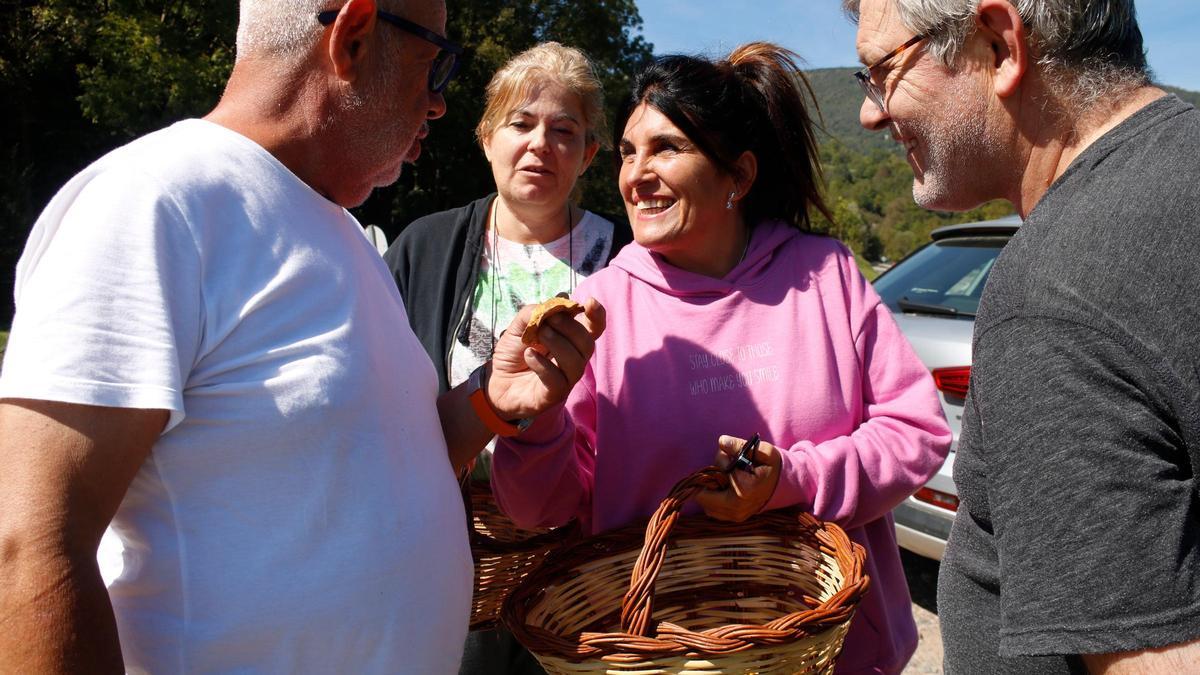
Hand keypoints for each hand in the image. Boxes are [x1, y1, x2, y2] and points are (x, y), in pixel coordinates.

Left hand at [487, 297, 604, 418]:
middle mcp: (573, 359)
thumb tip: (560, 298)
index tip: (590, 302)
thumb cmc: (513, 352)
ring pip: (576, 362)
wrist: (495, 381)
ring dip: (558, 344)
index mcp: (570, 340)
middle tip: (549, 320)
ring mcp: (565, 379)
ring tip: (538, 336)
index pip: (594, 329)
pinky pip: (557, 380)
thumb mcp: (519, 326)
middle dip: (570, 327)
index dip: (597, 316)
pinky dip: (543, 365)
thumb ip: (536, 312)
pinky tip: (529, 356)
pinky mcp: (553, 394)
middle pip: (587, 343)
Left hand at [694, 434, 781, 521]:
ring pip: (706, 504)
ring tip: (725, 478)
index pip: (714, 475)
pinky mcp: (734, 518)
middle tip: (724, 469)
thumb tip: (722, 441)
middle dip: (709, 479)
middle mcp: (737, 508)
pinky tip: (725, 488)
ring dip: (709, 490)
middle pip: (703, 494)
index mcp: (743, 490)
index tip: (729, 457)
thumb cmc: (772, 466)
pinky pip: (712, 511)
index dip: (719, 462)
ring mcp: (735, 516)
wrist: (784, 484)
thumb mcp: (762, 451)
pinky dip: (713, 499)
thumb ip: (740, 445)